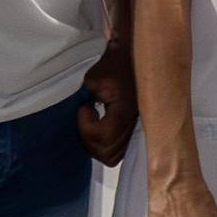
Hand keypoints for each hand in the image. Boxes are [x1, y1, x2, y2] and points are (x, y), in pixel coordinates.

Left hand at [76, 44, 137, 165]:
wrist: (134, 60)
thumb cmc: (113, 65)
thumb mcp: (94, 78)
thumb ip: (83, 98)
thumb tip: (80, 113)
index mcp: (126, 111)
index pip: (103, 137)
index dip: (87, 127)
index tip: (84, 107)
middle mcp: (134, 126)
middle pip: (107, 153)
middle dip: (90, 138)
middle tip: (87, 117)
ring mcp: (135, 131)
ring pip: (112, 157)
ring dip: (96, 144)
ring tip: (93, 122)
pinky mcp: (133, 132)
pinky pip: (117, 152)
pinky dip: (104, 146)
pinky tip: (100, 126)